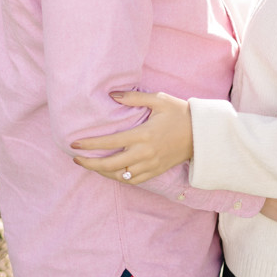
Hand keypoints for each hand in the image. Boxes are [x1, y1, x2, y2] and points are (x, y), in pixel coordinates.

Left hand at [70, 91, 191, 184]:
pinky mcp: (156, 171)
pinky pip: (134, 181)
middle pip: (110, 165)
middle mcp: (144, 153)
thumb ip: (133, 97)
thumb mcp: (159, 99)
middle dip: (90, 164)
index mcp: (143, 134)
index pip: (110, 143)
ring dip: (102, 173)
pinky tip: (112, 173)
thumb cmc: (180, 113)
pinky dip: (120, 178)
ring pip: (120, 176)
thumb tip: (111, 95)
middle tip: (76, 158)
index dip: (90, 144)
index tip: (74, 144)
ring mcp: (151, 164)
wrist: (202, 133)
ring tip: (91, 166)